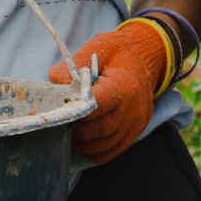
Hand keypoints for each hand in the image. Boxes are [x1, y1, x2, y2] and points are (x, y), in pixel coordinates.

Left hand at [48, 20, 167, 163]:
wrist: (145, 60)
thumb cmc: (118, 53)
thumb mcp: (99, 47)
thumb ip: (77, 62)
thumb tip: (55, 80)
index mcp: (123, 86)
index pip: (96, 105)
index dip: (76, 108)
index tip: (64, 103)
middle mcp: (132, 110)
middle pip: (98, 129)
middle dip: (75, 127)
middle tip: (59, 119)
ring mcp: (134, 126)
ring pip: (101, 145)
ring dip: (80, 141)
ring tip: (67, 127)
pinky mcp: (133, 135)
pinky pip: (107, 153)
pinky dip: (90, 149)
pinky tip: (80, 137)